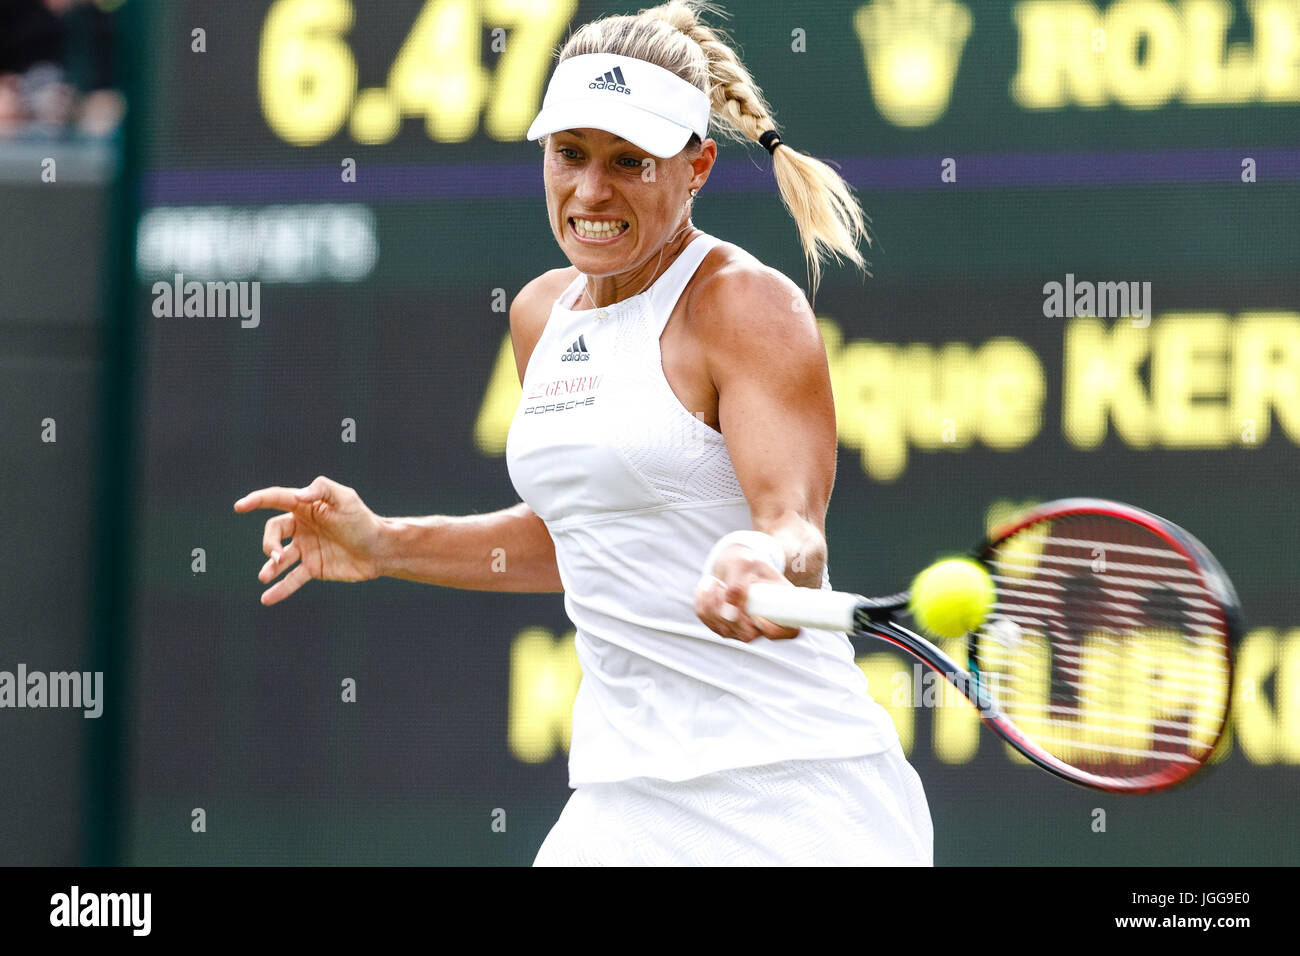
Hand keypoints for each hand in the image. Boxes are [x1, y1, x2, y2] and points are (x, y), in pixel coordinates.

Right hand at [233, 475, 385, 605]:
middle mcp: (302, 526)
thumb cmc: (364, 520)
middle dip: (270, 543)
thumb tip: (299, 496)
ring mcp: (306, 548)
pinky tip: (267, 598)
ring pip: (279, 558)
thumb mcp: (346, 499)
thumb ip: (322, 490)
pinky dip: (279, 589)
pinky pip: (292, 579)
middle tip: (277, 556)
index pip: (276, 500)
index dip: (257, 501)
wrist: (380, 549)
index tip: (239, 507)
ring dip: (270, 567)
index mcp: (307, 507)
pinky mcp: (313, 567)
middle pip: (273, 531)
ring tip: (265, 576)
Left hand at [693, 544, 801, 641]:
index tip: (757, 614)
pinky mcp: (725, 627)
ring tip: (714, 583)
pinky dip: (703, 604)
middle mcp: (764, 624)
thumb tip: (729, 611)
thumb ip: (738, 585)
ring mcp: (744, 629)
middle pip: (749, 635)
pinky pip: (709, 622)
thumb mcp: (744, 564)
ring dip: (713, 605)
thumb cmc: (747, 562)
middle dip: (731, 613)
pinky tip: (704, 590)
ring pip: (725, 630)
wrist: (735, 564)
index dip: (773, 629)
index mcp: (781, 608)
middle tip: (723, 588)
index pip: (787, 632)